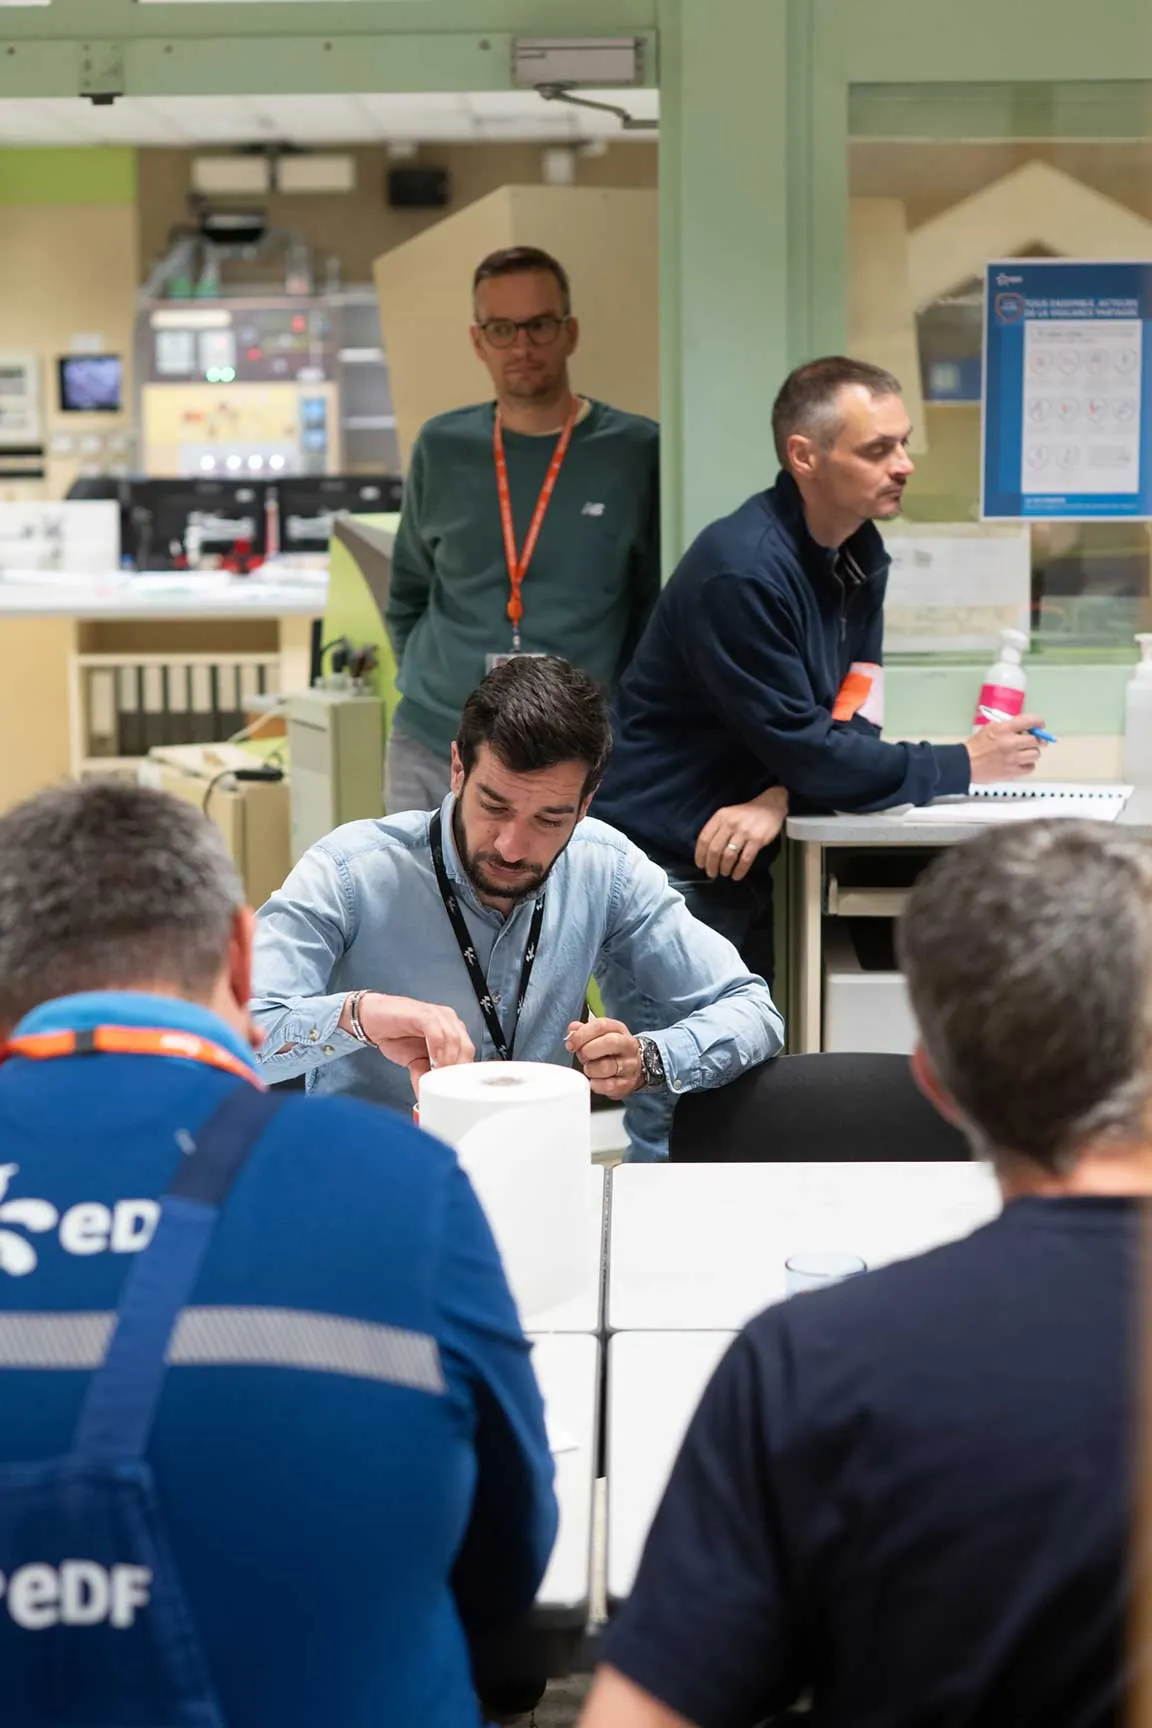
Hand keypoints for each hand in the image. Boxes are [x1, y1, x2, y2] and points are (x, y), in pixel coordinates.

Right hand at [343, 992, 474, 1092]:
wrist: (371, 1018)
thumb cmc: (395, 1034)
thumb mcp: (414, 1062)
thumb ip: (424, 1077)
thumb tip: (428, 1097)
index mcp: (452, 1031)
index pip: (468, 1054)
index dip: (465, 1073)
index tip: (459, 1089)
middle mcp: (449, 1021)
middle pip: (465, 1047)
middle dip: (458, 1069)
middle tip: (448, 1086)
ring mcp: (438, 1016)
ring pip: (454, 1040)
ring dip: (448, 1062)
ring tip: (439, 1078)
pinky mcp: (423, 1014)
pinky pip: (436, 1032)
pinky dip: (437, 1049)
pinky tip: (432, 1062)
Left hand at [565, 1016, 644, 1099]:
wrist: (633, 1066)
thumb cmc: (611, 1049)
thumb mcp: (600, 1035)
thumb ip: (584, 1030)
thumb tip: (573, 1029)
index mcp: (619, 1029)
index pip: (601, 1026)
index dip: (582, 1035)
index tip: (571, 1044)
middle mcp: (627, 1045)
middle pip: (608, 1043)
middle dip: (587, 1051)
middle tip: (581, 1056)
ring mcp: (630, 1065)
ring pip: (607, 1066)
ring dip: (590, 1069)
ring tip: (589, 1069)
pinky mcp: (627, 1083)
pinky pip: (608, 1085)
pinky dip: (596, 1084)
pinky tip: (594, 1081)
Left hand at [694, 786, 788, 880]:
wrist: (770, 806)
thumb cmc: (746, 814)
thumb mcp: (728, 815)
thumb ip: (717, 828)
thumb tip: (706, 851)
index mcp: (720, 817)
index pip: (704, 838)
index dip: (700, 854)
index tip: (700, 865)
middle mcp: (730, 823)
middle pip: (715, 849)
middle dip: (711, 865)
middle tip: (711, 873)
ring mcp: (744, 832)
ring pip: (729, 856)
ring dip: (724, 868)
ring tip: (724, 873)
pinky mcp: (757, 840)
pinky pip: (745, 859)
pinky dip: (739, 870)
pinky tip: (737, 875)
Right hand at [966, 715, 1046, 781]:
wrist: (965, 764)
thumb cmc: (976, 746)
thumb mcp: (990, 728)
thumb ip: (1009, 726)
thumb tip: (1026, 727)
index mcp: (1004, 729)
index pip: (1031, 721)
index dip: (1039, 723)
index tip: (1040, 725)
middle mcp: (1011, 743)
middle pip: (1037, 740)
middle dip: (1037, 740)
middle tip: (1033, 741)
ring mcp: (1013, 758)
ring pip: (1036, 754)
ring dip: (1032, 753)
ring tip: (1023, 753)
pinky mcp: (1012, 772)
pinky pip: (1030, 767)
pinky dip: (1028, 765)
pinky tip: (1020, 763)